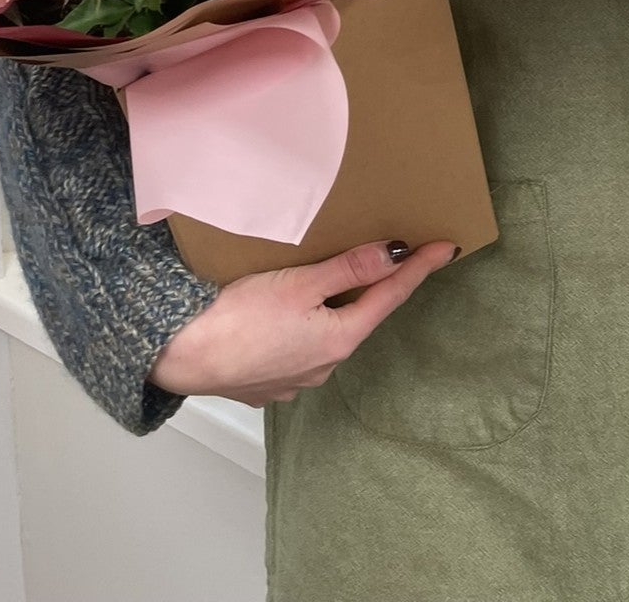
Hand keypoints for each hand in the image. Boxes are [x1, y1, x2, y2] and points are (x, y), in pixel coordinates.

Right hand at [150, 239, 455, 406]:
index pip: (391, 295)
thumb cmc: (238, 318)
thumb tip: (396, 254)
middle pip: (360, 314)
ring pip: (327, 331)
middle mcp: (324, 364)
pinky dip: (303, 324)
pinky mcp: (267, 381)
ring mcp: (295, 378)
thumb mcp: (300, 284)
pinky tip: (288, 312)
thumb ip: (349, 269)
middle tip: (392, 254)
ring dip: (335, 306)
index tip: (448, 247)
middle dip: (375, 286)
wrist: (180, 357)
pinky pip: (298, 346)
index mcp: (339, 338)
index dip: (419, 268)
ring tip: (333, 279)